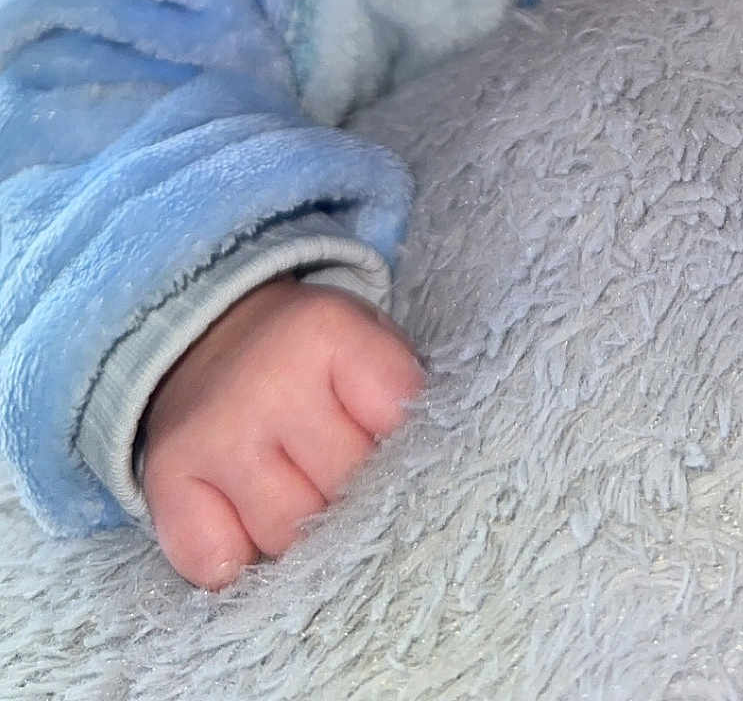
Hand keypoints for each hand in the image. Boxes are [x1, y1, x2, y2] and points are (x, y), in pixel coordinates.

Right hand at [141, 277, 422, 588]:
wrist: (207, 333)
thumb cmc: (308, 357)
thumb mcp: (365, 340)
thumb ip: (401, 397)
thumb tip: (422, 485)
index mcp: (327, 331)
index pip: (400, 419)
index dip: (404, 443)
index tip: (390, 438)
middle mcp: (267, 380)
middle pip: (346, 488)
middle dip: (355, 491)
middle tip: (340, 468)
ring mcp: (214, 432)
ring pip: (288, 537)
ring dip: (299, 531)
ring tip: (294, 485)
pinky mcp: (166, 476)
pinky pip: (217, 564)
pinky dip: (236, 558)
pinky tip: (244, 517)